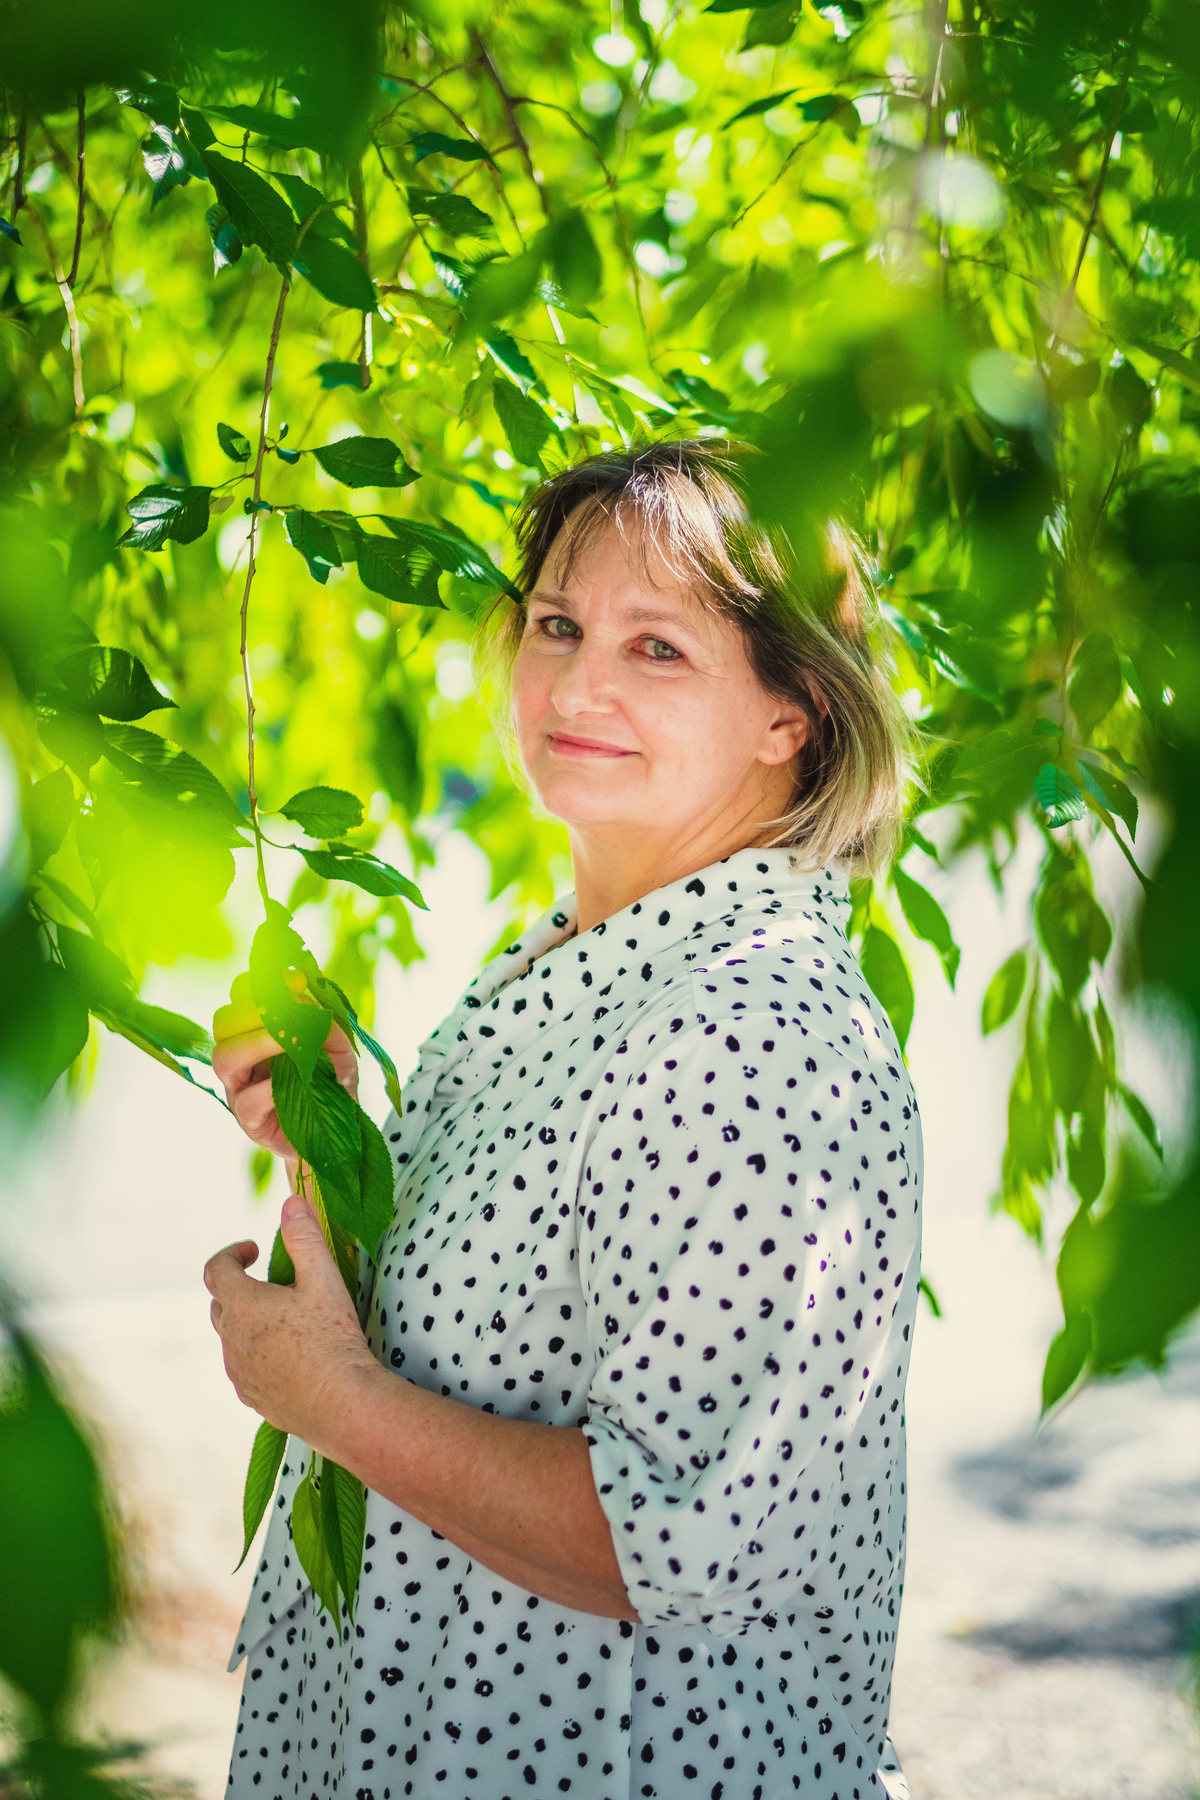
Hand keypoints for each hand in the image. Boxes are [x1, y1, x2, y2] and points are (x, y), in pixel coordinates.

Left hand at [203, 1194, 378, 1452]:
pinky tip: (290, 1356)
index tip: (256, 1250)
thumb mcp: (323, 1279)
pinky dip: (259, 1354)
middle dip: (242, 1287)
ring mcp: (239, 1372)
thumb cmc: (332, 1339)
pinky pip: (245, 1367)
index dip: (233, 1253)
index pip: (216, 1269)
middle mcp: (230, 1340)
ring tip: (287, 1321)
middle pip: (221, 1303)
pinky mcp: (252, 1398)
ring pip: (233, 1338)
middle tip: (277, 1284)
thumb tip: (291, 1202)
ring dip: (250, 1323)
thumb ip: (305, 1237)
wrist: (341, 1405)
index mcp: (241, 1305)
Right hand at [211, 971, 358, 1161]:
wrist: (335, 1134)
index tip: (296, 979)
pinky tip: (289, 1083)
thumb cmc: (330, 1086)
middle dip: (253, 1009)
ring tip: (288, 1041)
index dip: (261, 982)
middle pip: (223, 1022)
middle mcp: (242, 1057)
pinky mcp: (250, 1121)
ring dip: (256, 1042)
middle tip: (286, 1010)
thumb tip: (318, 1011)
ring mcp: (241, 1089)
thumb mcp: (340, 1052)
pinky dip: (267, 1089)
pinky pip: (246, 1101)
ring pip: (224, 1058)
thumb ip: (332, 1029)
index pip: (239, 996)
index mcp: (256, 1031)